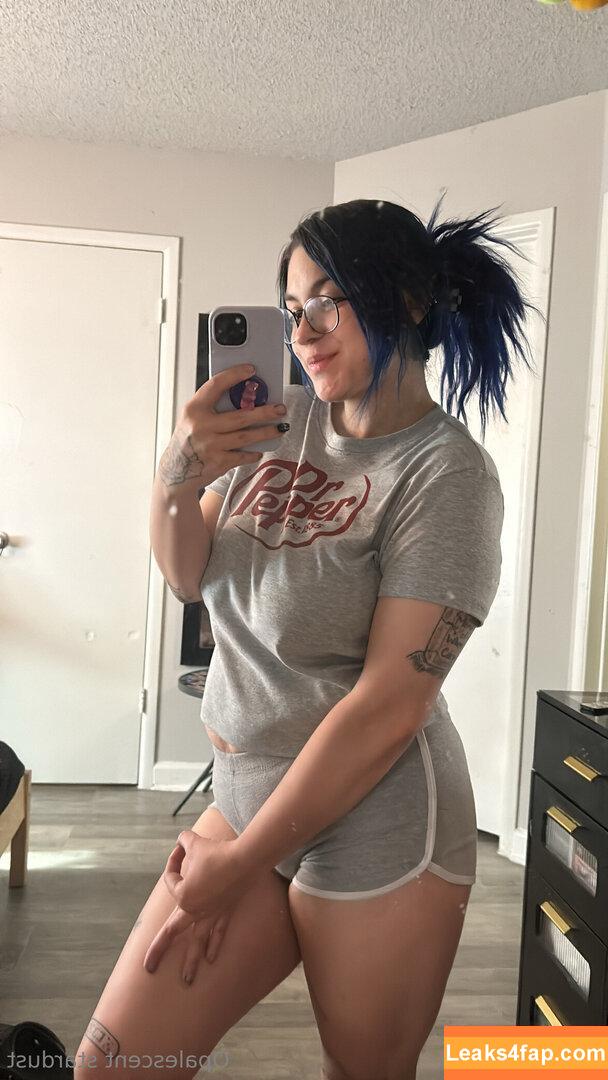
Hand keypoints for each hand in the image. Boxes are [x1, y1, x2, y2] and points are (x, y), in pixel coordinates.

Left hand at [142, 830, 253, 980]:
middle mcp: (194, 910)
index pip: (171, 881)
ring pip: (197, 942)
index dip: (173, 863)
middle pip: (171, 932)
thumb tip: (182, 840)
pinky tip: (210, 959)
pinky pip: (218, 933)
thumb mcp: (195, 842)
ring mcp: (211, 915)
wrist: (246, 859)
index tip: (181, 850)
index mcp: (183, 895)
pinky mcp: (226, 913)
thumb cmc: (218, 852)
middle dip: (158, 950)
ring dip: (191, 962)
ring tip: (187, 980)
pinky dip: (214, 945)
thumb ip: (184, 841)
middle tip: (148, 968)